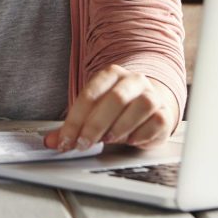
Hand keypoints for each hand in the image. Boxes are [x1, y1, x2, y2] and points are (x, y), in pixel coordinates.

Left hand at [43, 65, 178, 151]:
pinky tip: (130, 140)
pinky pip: (155, 122)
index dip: (76, 119)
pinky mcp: (165, 114)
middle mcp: (133, 80)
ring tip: (108, 139)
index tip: (66, 139)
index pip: (90, 94)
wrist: (150, 105)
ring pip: (140, 106)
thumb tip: (52, 141)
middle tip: (83, 143)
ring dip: (121, 126)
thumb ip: (73, 126)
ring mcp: (152, 95)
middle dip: (96, 124)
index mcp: (111, 74)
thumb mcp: (92, 113)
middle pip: (115, 99)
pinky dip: (140, 134)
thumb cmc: (117, 110)